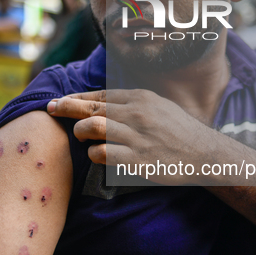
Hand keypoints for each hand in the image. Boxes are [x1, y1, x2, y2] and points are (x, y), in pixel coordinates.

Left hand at [47, 90, 211, 184]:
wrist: (205, 155)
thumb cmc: (180, 130)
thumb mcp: (159, 105)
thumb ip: (132, 102)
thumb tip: (104, 101)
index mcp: (141, 98)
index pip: (100, 94)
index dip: (77, 97)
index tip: (60, 100)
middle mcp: (136, 114)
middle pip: (91, 107)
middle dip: (66, 108)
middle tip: (50, 109)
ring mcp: (136, 137)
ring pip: (92, 128)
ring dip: (80, 132)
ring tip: (79, 137)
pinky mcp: (136, 160)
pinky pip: (102, 154)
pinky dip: (94, 154)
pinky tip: (96, 154)